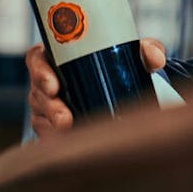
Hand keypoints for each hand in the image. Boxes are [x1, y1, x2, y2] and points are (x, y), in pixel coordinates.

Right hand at [25, 38, 166, 136]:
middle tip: (64, 117)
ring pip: (40, 115)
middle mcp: (48, 79)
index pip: (36, 58)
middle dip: (49, 106)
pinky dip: (54, 137)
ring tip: (68, 129)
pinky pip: (45, 133)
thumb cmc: (121, 61)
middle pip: (38, 91)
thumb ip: (148, 50)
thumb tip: (156, 59)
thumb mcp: (134, 52)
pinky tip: (67, 141)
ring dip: (52, 125)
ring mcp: (47, 104)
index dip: (39, 71)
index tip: (53, 85)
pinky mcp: (51, 125)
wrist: (124, 86)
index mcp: (59, 54)